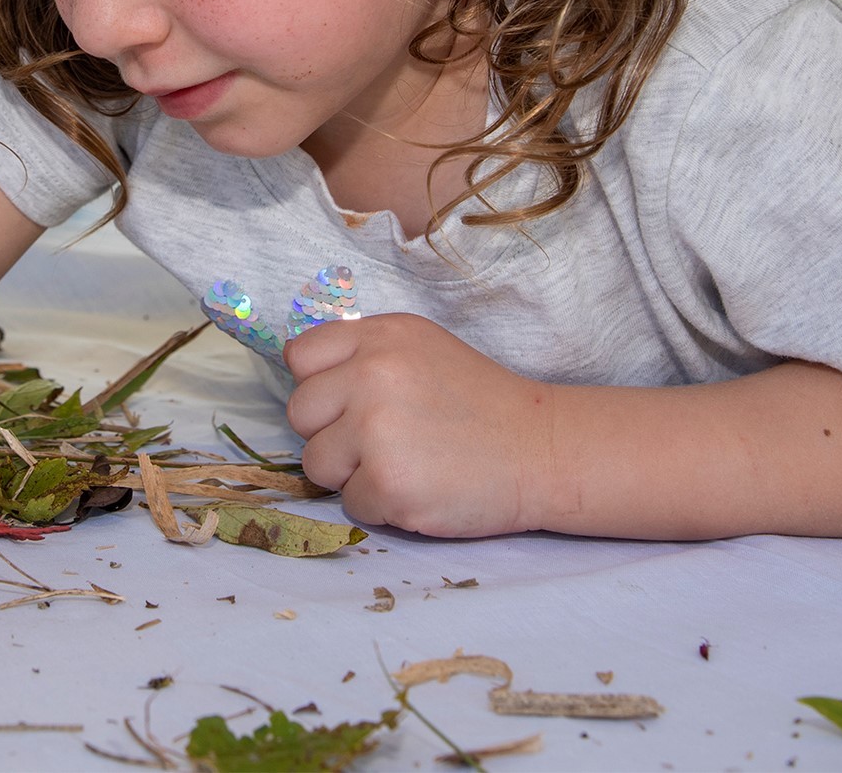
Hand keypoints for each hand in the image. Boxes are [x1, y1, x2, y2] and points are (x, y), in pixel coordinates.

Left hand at [284, 312, 554, 537]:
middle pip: (300, 414)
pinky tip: (421, 488)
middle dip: (331, 433)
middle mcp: (372, 375)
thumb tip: (303, 374)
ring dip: (352, 474)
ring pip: (316, 464)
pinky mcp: (388, 484)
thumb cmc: (478, 403)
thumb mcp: (421, 349)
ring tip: (405, 463)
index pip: (300, 356)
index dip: (320, 385)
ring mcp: (377, 431)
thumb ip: (363, 354)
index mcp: (379, 337)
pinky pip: (350, 504)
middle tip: (385, 439)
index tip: (350, 401)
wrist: (542, 450)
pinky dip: (381, 505)